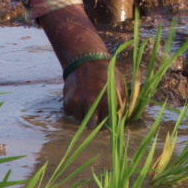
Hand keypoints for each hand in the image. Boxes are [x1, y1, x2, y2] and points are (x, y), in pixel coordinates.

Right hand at [41, 5, 118, 120]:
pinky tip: (77, 98)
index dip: (106, 120)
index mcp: (108, 101)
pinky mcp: (67, 100)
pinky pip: (69, 113)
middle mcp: (92, 103)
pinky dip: (72, 108)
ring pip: (79, 120)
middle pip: (91, 126)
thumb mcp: (118, 87)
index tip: (105, 115)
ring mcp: (78, 102)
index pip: (107, 124)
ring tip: (86, 101)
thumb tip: (119, 119)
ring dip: (83, 114)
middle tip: (94, 113)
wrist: (86, 61)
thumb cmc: (106, 74)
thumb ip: (120, 104)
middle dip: (93, 121)